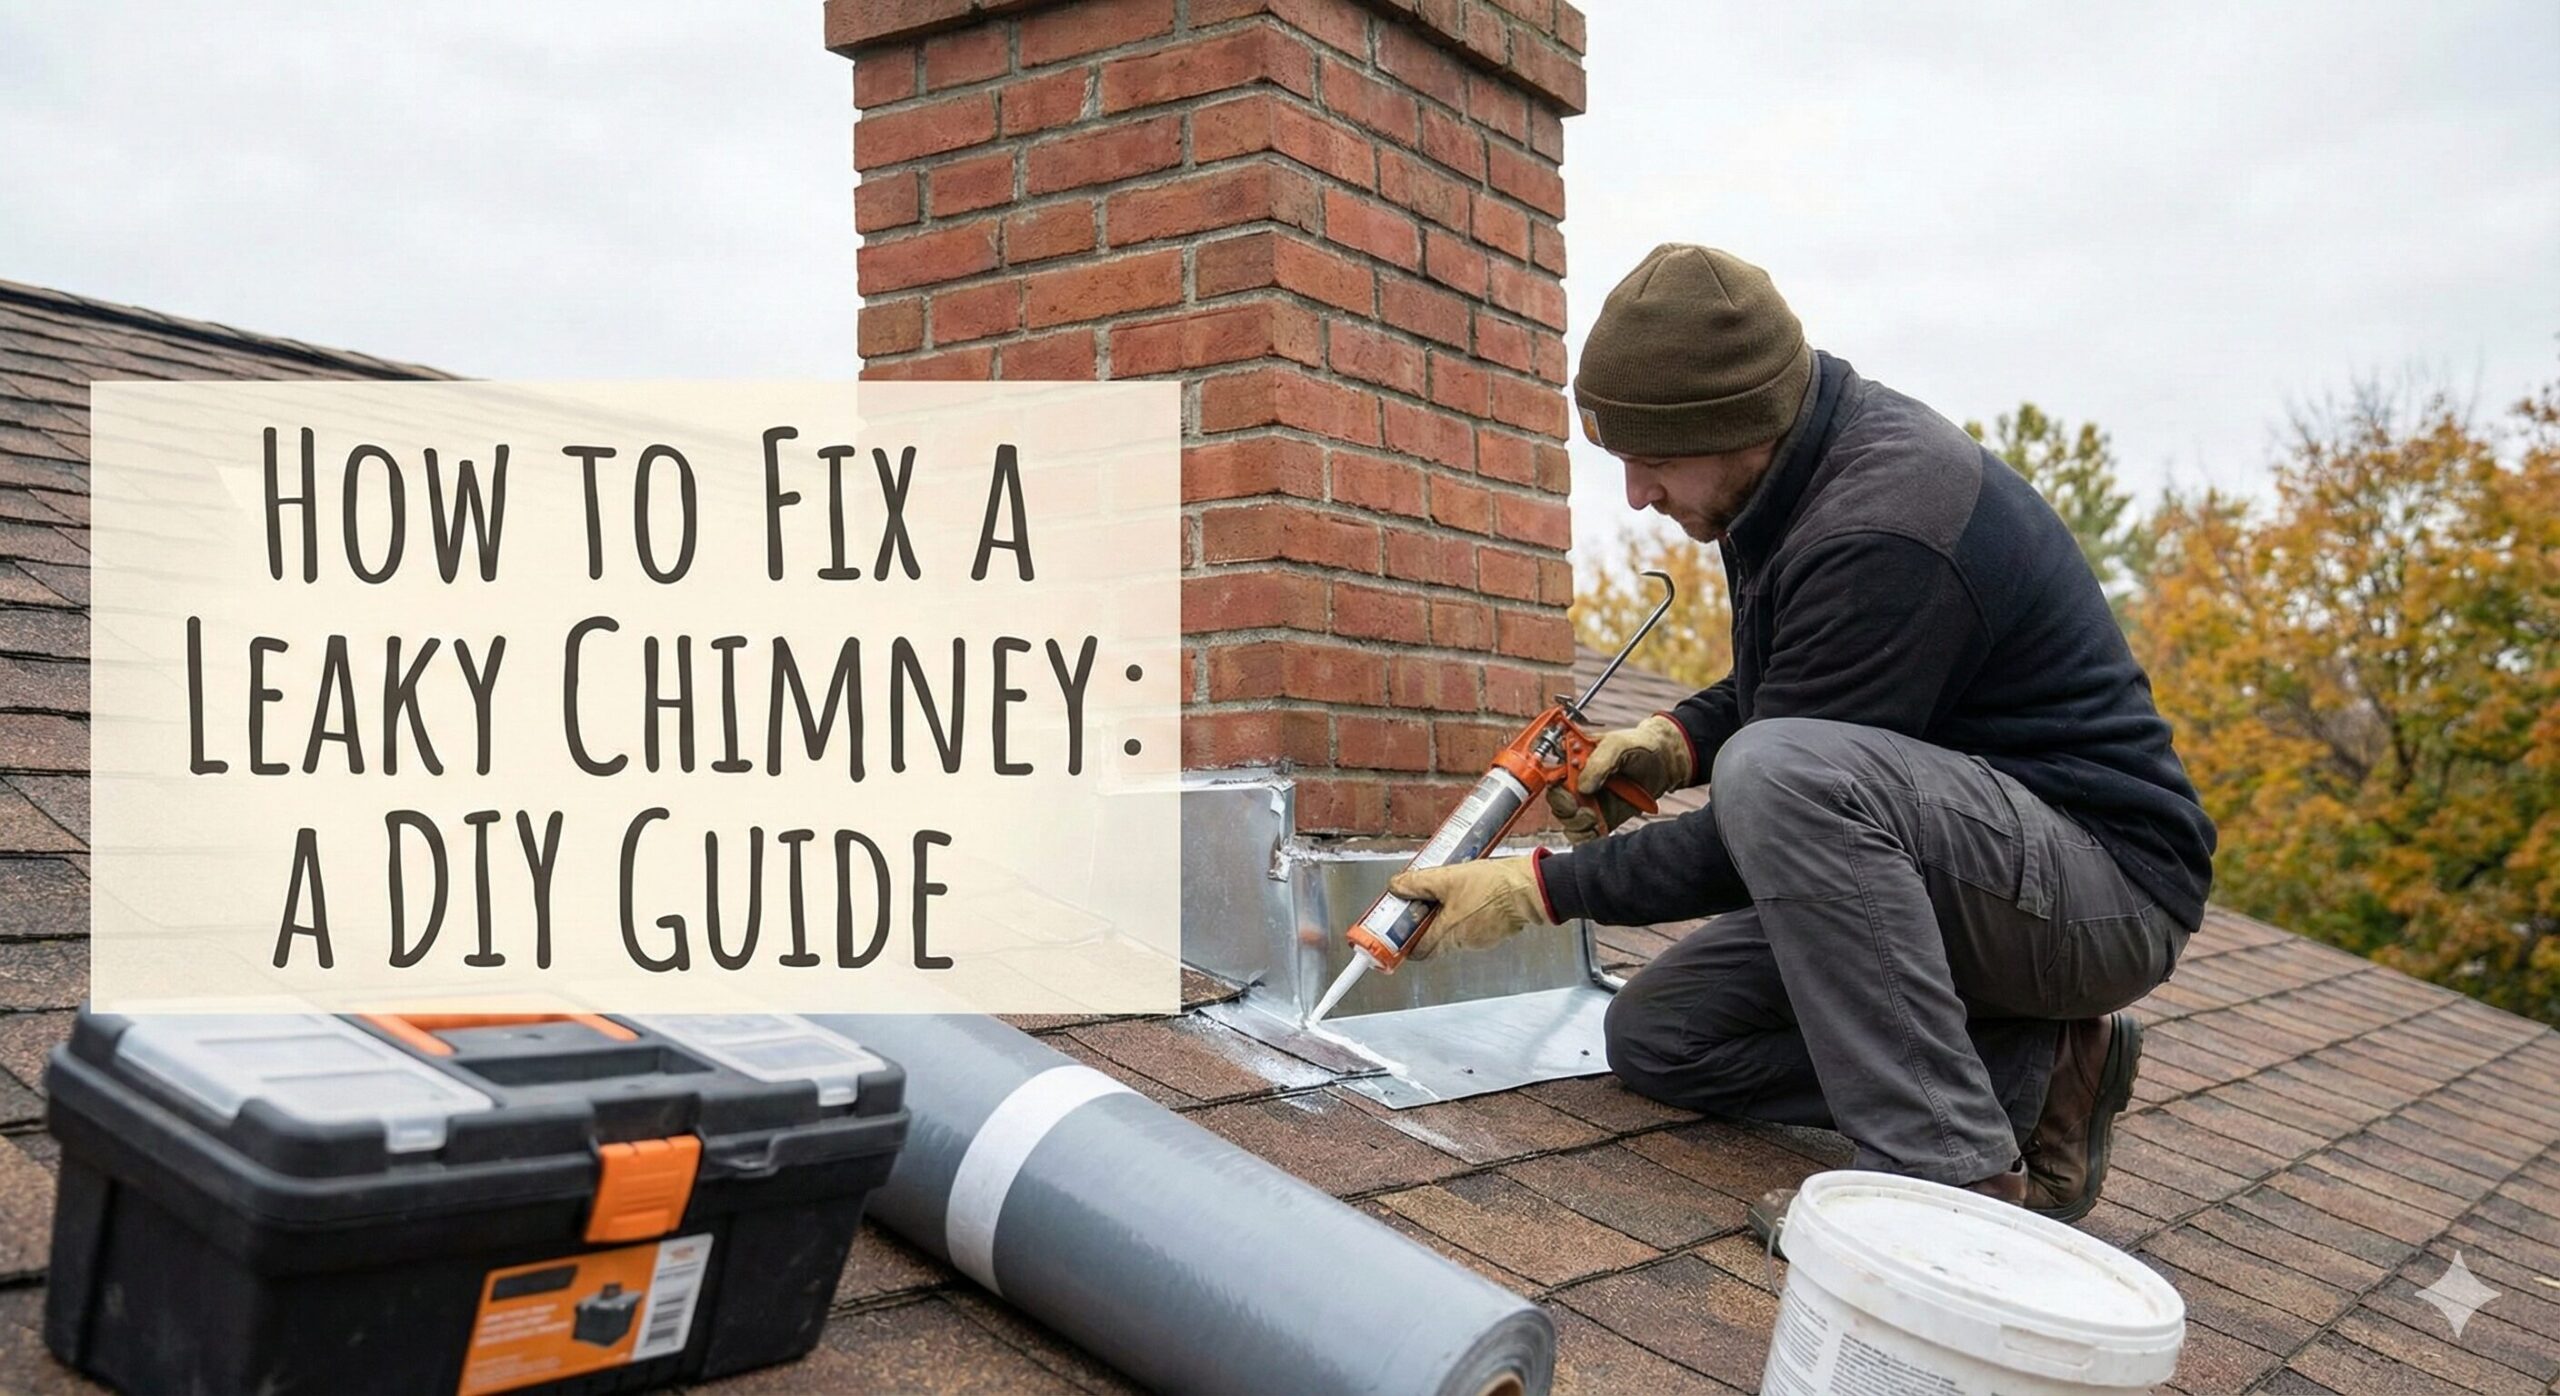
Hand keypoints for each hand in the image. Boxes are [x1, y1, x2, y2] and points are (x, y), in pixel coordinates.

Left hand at [1388, 855, 1556, 960]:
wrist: (1528, 888)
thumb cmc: (1492, 885)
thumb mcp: (1447, 877)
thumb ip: (1417, 883)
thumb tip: (1396, 886)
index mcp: (1446, 933)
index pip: (1418, 952)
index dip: (1406, 942)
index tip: (1398, 931)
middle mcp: (1462, 942)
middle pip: (1435, 940)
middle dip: (1427, 922)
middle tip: (1423, 902)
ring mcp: (1479, 940)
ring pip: (1454, 932)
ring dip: (1448, 916)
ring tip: (1450, 892)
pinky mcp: (1494, 932)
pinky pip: (1473, 926)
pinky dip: (1467, 914)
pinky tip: (1471, 894)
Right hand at [1543, 713, 1695, 842]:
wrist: (1666, 763)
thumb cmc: (1641, 745)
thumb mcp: (1618, 744)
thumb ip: (1599, 762)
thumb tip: (1583, 787)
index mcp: (1575, 759)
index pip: (1551, 773)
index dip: (1553, 783)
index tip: (1564, 787)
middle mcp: (1578, 781)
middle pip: (1557, 801)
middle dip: (1566, 807)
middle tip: (1581, 806)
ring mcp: (1589, 801)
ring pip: (1568, 821)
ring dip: (1577, 823)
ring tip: (1594, 816)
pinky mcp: (1602, 819)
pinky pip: (1585, 834)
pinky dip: (1587, 836)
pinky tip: (1599, 827)